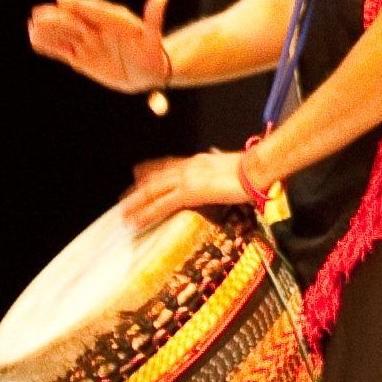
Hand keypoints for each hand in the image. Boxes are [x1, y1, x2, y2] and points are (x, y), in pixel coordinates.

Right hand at [29, 0, 168, 94]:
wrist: (146, 72)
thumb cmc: (152, 54)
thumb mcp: (154, 39)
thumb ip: (153, 18)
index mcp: (113, 21)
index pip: (93, 10)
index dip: (78, 3)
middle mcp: (96, 28)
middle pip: (74, 20)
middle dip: (57, 17)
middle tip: (38, 14)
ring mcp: (86, 42)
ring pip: (64, 34)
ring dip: (49, 30)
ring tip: (32, 25)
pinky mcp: (80, 56)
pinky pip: (61, 50)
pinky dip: (49, 45)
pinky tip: (34, 38)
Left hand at [121, 149, 249, 233]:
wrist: (257, 169)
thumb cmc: (252, 171)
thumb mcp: (232, 169)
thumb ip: (221, 174)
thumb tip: (223, 180)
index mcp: (198, 160)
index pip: (169, 165)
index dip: (152, 171)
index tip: (139, 174)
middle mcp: (188, 166)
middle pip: (156, 177)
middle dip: (138, 189)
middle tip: (124, 199)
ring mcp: (187, 178)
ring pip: (153, 190)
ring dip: (136, 202)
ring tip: (124, 213)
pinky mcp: (189, 192)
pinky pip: (162, 204)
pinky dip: (147, 213)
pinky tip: (137, 221)